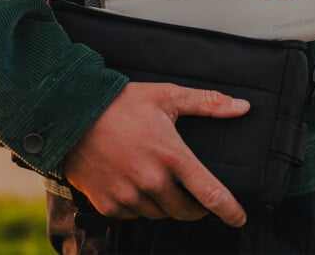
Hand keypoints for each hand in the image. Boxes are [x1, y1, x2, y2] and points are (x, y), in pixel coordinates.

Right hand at [63, 82, 249, 225]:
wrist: (72, 114)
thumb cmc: (122, 103)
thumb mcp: (167, 96)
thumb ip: (207, 103)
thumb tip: (242, 107)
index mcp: (172, 156)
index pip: (210, 193)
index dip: (229, 210)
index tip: (239, 218)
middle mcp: (152, 181)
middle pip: (186, 211)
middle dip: (195, 207)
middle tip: (194, 194)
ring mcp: (128, 195)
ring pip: (160, 214)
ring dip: (166, 205)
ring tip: (160, 183)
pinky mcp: (107, 203)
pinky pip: (134, 215)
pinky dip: (140, 206)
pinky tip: (136, 186)